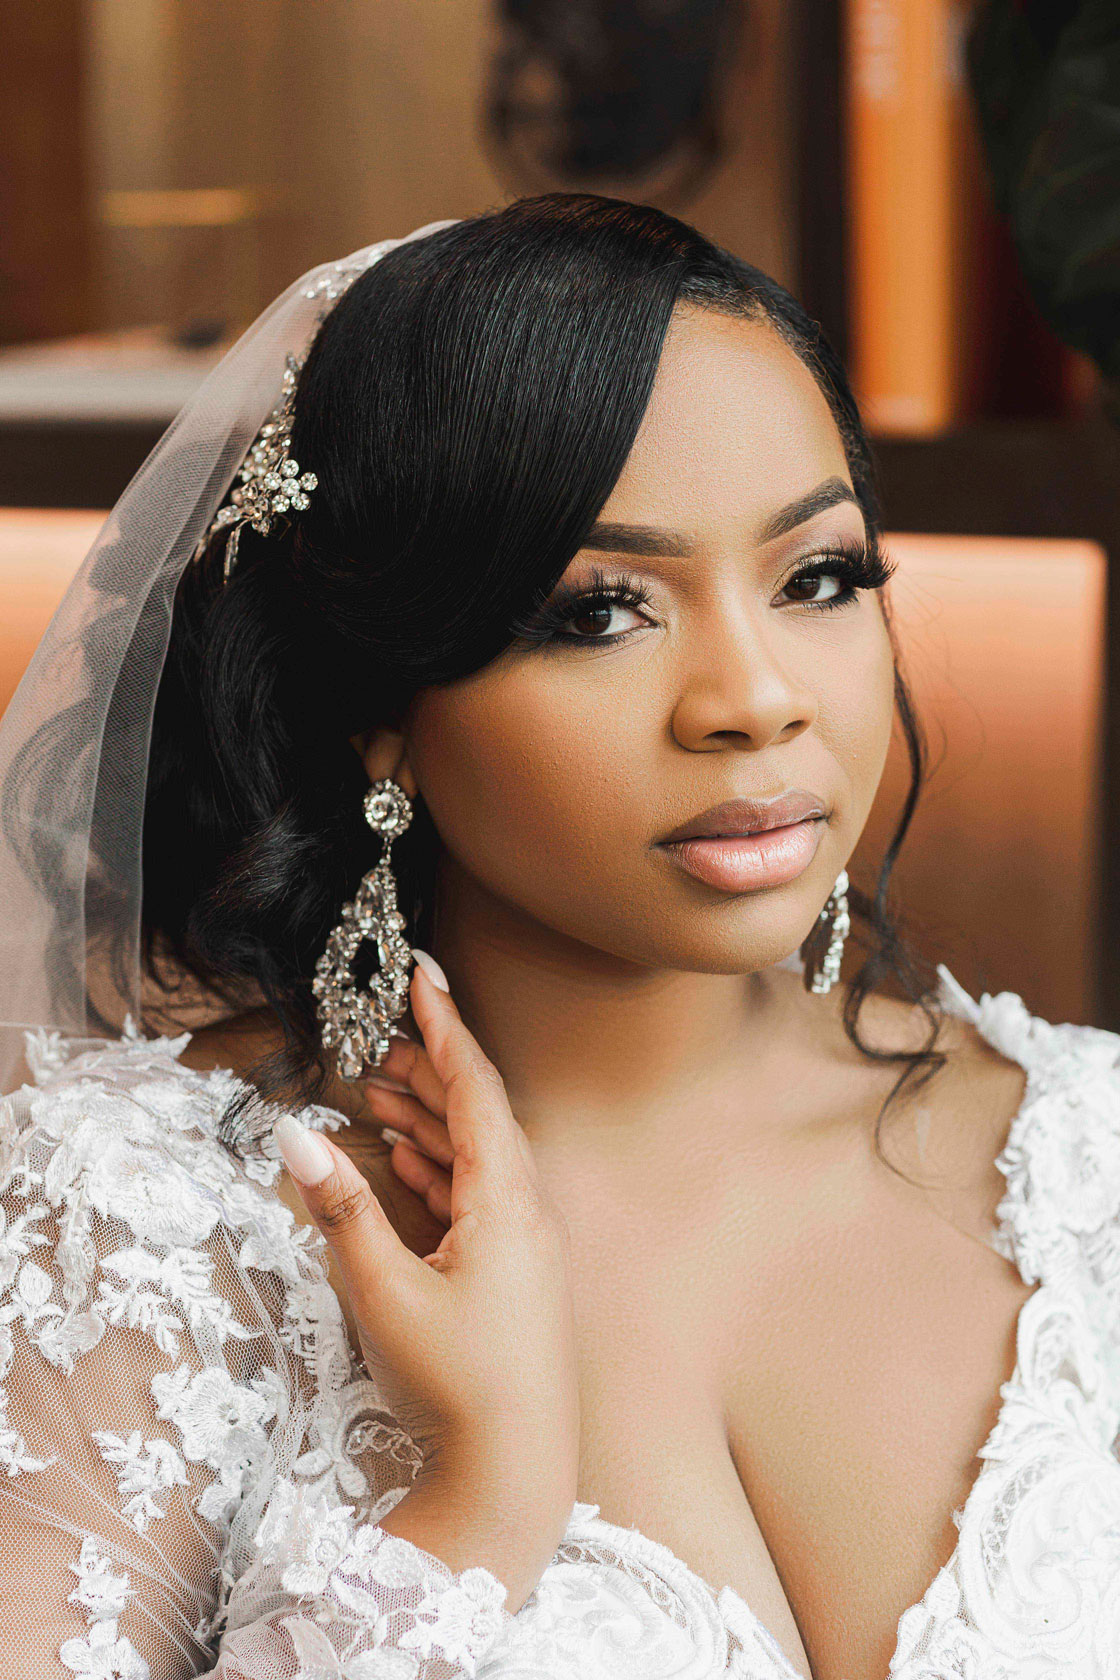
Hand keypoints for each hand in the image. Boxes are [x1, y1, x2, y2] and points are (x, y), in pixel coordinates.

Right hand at [273, 953, 579, 1507]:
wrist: (515, 1473)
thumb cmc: (456, 1383)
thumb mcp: (383, 1292)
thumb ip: (340, 1208)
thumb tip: (294, 1132)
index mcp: (507, 1201)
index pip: (475, 1087)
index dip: (445, 1025)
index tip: (424, 972)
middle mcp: (526, 1210)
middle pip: (477, 1114)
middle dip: (428, 1070)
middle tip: (377, 1040)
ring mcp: (524, 1243)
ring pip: (476, 1155)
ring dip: (429, 1118)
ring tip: (378, 1089)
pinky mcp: (513, 1273)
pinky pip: (478, 1194)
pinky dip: (440, 1165)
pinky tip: (406, 1158)